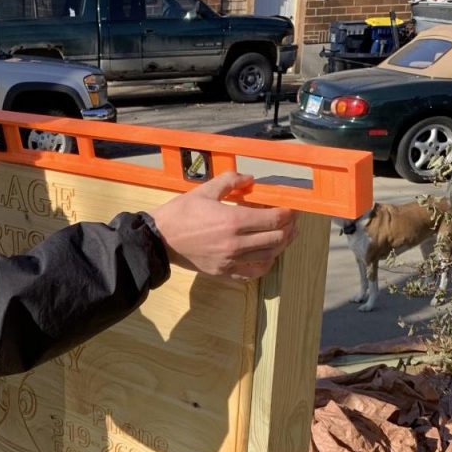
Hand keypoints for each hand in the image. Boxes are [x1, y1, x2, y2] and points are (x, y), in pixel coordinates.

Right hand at [149, 172, 296, 278]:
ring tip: (285, 235)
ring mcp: (231, 260)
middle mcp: (236, 243)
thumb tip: (250, 179)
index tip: (292, 208)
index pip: (273, 219)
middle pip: (276, 238)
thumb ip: (230, 181)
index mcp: (232, 220)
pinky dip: (265, 264)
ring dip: (281, 245)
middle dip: (289, 228)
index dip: (288, 213)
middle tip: (292, 220)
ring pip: (269, 256)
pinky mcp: (224, 272)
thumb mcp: (204, 190)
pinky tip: (267, 256)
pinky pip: (253, 273)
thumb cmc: (180, 213)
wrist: (159, 239)